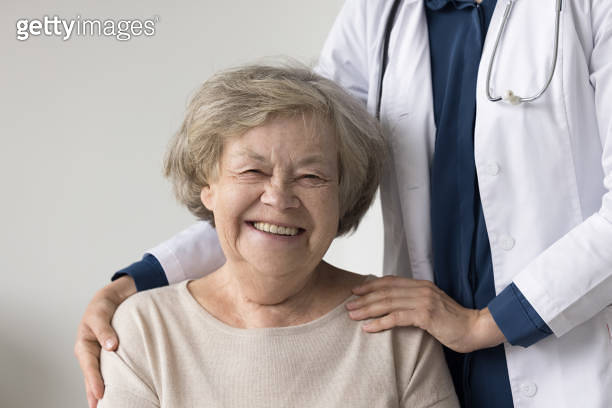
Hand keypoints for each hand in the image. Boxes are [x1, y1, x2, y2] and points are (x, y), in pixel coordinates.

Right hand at [74, 276, 135, 407]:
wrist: (110, 299)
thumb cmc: (102, 306)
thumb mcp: (100, 314)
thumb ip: (105, 330)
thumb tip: (111, 347)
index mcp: (84, 344)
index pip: (89, 366)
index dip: (94, 380)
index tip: (100, 394)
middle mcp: (89, 352)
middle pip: (90, 376)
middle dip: (93, 392)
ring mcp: (97, 354)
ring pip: (98, 375)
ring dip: (99, 389)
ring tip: (103, 405)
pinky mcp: (107, 354)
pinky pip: (107, 369)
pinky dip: (108, 379)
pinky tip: (113, 390)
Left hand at [346, 276, 505, 352]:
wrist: (475, 329)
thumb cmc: (453, 322)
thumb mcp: (431, 307)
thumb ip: (415, 302)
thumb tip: (394, 305)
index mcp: (421, 285)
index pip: (390, 281)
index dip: (371, 285)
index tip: (355, 290)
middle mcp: (421, 289)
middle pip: (385, 291)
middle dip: (364, 298)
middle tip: (347, 306)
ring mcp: (423, 301)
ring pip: (388, 303)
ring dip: (367, 310)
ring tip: (352, 316)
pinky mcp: (426, 315)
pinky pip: (397, 317)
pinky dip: (380, 322)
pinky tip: (368, 328)